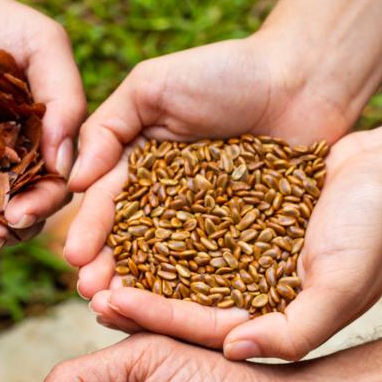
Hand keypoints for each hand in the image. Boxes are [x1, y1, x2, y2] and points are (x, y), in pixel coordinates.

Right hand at [66, 36, 381, 358]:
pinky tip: (178, 310)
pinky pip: (220, 270)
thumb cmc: (226, 72)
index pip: (108, 205)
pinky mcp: (247, 242)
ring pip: (169, 265)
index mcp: (138, 170)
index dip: (90, 230)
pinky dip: (198, 292)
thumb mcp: (151, 87)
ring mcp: (208, 227)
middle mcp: (168, 204)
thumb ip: (107, 128)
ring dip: (143, 290)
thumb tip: (76, 180)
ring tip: (123, 308)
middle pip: (132, 244)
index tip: (75, 255)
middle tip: (91, 293)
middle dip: (108, 270)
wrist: (305, 78)